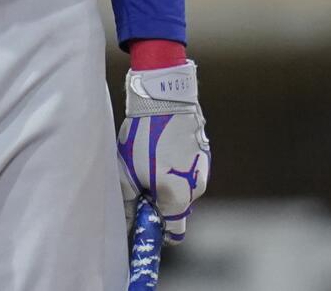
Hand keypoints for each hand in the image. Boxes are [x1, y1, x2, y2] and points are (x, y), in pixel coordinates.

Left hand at [117, 60, 209, 243]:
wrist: (165, 97)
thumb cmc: (143, 137)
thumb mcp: (127, 173)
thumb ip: (129, 204)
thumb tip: (128, 224)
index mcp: (180, 198)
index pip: (174, 232)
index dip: (157, 229)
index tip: (143, 219)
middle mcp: (197, 187)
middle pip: (178, 209)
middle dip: (160, 203)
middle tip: (140, 186)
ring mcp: (203, 169)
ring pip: (183, 188)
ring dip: (167, 184)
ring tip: (148, 162)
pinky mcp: (203, 152)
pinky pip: (187, 170)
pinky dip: (175, 168)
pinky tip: (159, 150)